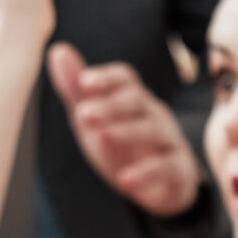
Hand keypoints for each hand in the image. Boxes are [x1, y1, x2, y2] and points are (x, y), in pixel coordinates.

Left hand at [49, 43, 201, 216]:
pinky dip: (147, 173)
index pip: (125, 78)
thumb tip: (58, 49)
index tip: (84, 82)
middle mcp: (154, 115)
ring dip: (128, 132)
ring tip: (104, 137)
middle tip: (84, 114)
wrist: (159, 188)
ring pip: (154, 130)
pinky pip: (168, 168)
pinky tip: (125, 180)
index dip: (106, 78)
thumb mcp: (94, 120)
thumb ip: (76, 90)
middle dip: (111, 106)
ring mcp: (169, 141)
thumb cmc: (124, 147)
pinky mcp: (180, 170)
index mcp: (134, 100)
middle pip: (138, 100)